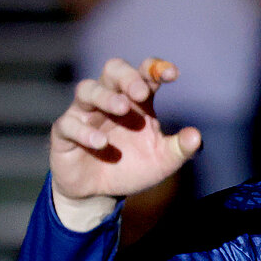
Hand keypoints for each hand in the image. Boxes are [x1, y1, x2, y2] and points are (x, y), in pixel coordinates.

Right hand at [49, 57, 200, 229]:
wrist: (100, 192)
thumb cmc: (133, 167)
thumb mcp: (163, 161)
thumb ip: (180, 149)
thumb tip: (196, 137)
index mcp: (136, 102)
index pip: (145, 74)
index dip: (156, 69)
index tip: (171, 74)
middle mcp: (110, 101)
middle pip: (112, 71)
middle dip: (127, 77)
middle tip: (141, 93)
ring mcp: (84, 114)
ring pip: (87, 89)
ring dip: (105, 97)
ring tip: (122, 109)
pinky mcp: (65, 133)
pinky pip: (69, 124)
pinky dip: (85, 132)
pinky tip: (102, 144)